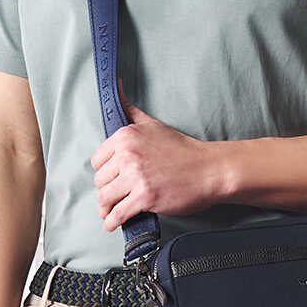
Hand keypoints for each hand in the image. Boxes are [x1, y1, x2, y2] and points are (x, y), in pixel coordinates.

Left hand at [90, 78, 226, 230]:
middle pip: (99, 180)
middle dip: (107, 190)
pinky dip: (113, 222)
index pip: (97, 160)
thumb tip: (115, 83)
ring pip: (105, 198)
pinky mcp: (144, 197)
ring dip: (106, 209)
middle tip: (117, 195)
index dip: (105, 171)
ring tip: (110, 212)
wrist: (209, 170)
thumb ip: (129, 109)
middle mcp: (128, 155)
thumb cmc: (181, 149)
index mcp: (126, 136)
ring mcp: (136, 177)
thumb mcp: (152, 124)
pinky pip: (117, 213)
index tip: (113, 177)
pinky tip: (113, 224)